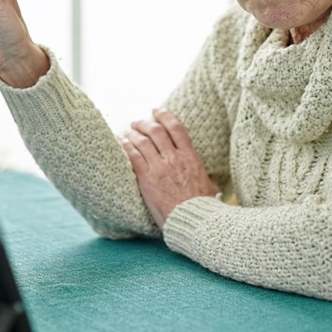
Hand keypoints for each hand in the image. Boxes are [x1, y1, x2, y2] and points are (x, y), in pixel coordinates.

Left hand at [119, 108, 219, 228]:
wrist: (193, 220)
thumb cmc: (203, 207)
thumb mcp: (211, 186)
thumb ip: (207, 177)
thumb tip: (211, 178)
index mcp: (191, 157)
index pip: (176, 128)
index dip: (165, 115)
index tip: (157, 111)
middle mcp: (174, 158)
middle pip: (156, 131)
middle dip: (144, 123)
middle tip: (137, 122)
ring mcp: (159, 167)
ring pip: (142, 141)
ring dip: (132, 133)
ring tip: (127, 132)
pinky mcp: (146, 179)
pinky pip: (133, 156)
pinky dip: (125, 146)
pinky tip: (120, 142)